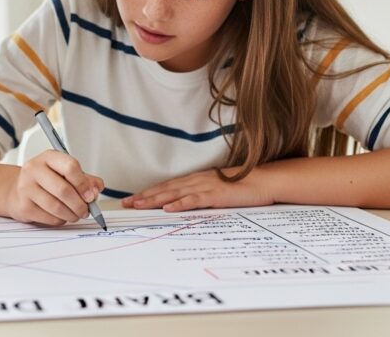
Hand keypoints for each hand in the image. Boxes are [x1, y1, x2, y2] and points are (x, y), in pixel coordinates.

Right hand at [5, 149, 103, 225]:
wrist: (18, 190)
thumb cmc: (45, 181)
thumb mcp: (65, 173)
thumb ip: (85, 179)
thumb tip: (96, 189)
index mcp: (48, 157)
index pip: (70, 166)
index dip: (83, 184)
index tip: (91, 196)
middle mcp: (34, 169)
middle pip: (63, 189)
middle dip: (79, 204)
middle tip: (86, 210)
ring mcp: (26, 187)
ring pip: (56, 206)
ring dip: (71, 215)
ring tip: (76, 215)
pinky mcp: (23, 206)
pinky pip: (49, 218)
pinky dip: (60, 220)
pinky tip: (61, 216)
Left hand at [122, 166, 273, 211]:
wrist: (263, 181)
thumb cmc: (240, 187)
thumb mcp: (215, 190)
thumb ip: (199, 196)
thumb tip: (182, 205)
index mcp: (195, 180)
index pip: (166, 187)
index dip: (148, 194)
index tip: (131, 200)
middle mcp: (196, 181)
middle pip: (164, 189)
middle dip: (144, 197)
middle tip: (126, 204)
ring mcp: (205, 186)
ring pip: (174, 193)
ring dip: (155, 200)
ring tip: (139, 205)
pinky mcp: (215, 194)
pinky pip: (194, 200)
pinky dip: (180, 204)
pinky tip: (168, 209)